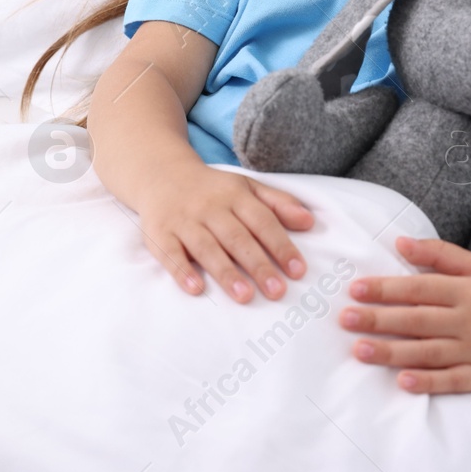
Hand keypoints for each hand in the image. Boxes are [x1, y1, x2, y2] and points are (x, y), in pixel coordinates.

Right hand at [136, 163, 314, 302]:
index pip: (262, 221)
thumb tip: (310, 222)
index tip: (298, 271)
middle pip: (237, 238)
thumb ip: (278, 203)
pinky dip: (182, 271)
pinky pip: (171, 253)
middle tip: (277, 291)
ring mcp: (183, 220)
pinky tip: (196, 289)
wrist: (162, 174)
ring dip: (226, 272)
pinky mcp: (160, 234)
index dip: (281, 245)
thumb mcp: (246, 187)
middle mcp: (210, 207)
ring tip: (245, 296)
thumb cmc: (213, 190)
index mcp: (235, 195)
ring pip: (207, 248)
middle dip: (258, 265)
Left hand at [339, 235, 470, 393]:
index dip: (385, 288)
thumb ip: (440, 254)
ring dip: (392, 352)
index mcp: (467, 289)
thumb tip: (399, 240)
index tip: (354, 289)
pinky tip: (403, 382)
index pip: (418, 287)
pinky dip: (430, 382)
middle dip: (378, 320)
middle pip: (417, 320)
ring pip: (428, 352)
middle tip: (343, 319)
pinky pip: (454, 381)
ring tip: (359, 350)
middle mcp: (470, 319)